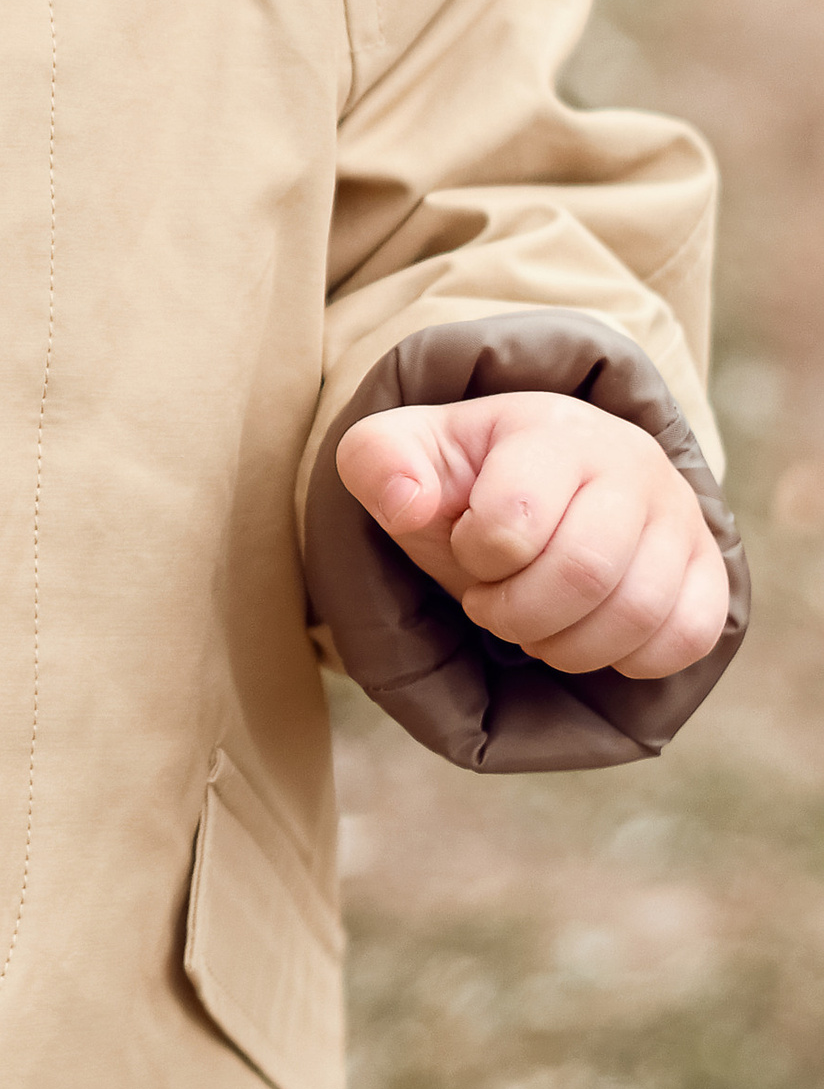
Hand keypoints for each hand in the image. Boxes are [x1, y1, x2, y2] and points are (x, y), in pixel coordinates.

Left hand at [335, 392, 730, 680]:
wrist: (539, 479)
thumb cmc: (464, 477)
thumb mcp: (399, 455)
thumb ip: (379, 464)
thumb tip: (408, 505)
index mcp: (550, 430)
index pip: (514, 521)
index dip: (477, 557)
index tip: (470, 547)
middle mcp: (630, 463)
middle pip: (582, 573)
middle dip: (517, 613)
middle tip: (494, 603)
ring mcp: (679, 515)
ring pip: (638, 613)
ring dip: (568, 645)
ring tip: (538, 623)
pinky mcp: (708, 566)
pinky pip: (690, 636)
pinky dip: (632, 658)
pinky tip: (592, 633)